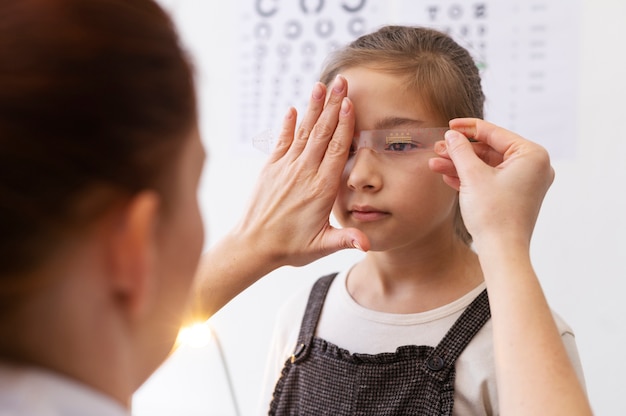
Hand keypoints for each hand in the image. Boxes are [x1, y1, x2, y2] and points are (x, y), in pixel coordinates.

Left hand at [234, 75, 369, 266]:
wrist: (252, 246)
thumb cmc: (289, 248)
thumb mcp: (320, 246)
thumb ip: (345, 240)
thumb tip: (367, 243)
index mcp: (320, 189)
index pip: (335, 150)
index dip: (343, 125)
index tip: (349, 103)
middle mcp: (303, 173)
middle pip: (321, 134)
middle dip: (333, 106)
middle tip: (341, 82)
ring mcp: (285, 169)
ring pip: (303, 132)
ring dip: (313, 108)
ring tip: (321, 85)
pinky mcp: (270, 169)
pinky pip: (281, 142)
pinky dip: (287, 125)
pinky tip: (292, 109)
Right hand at [429, 118, 554, 249]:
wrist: (501, 251)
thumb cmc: (493, 214)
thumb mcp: (472, 176)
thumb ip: (461, 150)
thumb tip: (452, 135)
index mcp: (532, 155)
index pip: (494, 133)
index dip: (468, 128)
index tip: (449, 126)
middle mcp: (533, 166)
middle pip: (489, 150)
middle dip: (461, 151)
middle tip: (438, 148)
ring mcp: (525, 182)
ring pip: (487, 165)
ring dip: (460, 165)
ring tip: (435, 164)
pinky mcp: (515, 195)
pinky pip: (490, 179)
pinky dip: (470, 178)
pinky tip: (447, 176)